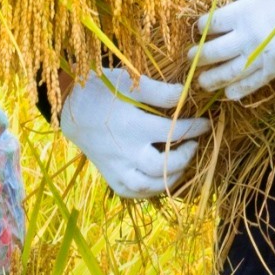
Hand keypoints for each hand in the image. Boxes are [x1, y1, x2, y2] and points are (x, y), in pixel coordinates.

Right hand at [57, 68, 208, 200]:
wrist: (68, 107)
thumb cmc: (99, 89)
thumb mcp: (129, 82)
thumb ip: (159, 91)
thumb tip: (186, 94)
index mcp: (132, 126)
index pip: (173, 132)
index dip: (194, 128)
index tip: (206, 123)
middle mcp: (124, 151)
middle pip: (163, 166)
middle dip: (185, 157)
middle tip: (194, 144)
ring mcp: (115, 167)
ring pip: (148, 186)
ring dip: (171, 178)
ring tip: (182, 163)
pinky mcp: (108, 175)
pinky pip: (131, 192)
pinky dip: (150, 190)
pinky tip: (161, 178)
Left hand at [189, 0, 274, 101]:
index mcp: (244, 10)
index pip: (212, 22)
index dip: (202, 26)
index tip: (200, 28)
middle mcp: (248, 36)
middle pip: (214, 51)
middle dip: (199, 56)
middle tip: (190, 59)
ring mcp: (262, 55)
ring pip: (229, 72)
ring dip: (212, 79)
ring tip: (202, 83)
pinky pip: (255, 83)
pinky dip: (240, 91)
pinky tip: (230, 95)